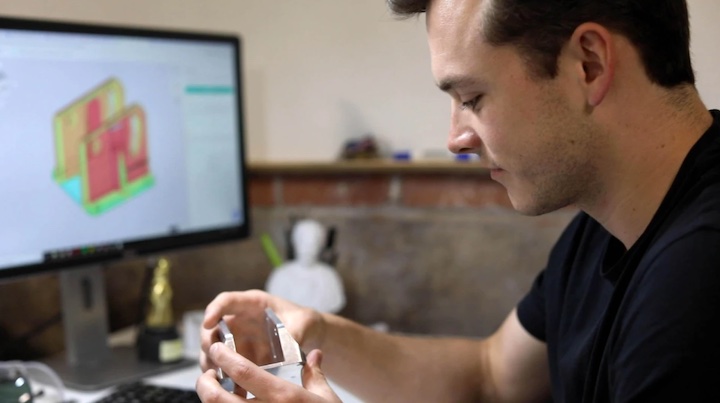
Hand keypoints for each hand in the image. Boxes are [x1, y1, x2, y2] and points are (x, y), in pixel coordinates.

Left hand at [196, 346, 341, 401]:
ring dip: (210, 399)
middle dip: (204, 383)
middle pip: (217, 398)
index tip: (217, 349)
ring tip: (216, 390)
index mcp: (283, 397)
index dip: (224, 357)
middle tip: (207, 374)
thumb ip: (315, 374)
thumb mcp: (326, 398)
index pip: (243, 371)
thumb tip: (314, 354)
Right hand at [200, 290, 323, 371]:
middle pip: (212, 328)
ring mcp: (236, 340)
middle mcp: (239, 321)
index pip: (227, 301)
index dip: (215, 309)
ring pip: (213, 351)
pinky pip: (224, 367)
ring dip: (212, 364)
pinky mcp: (239, 358)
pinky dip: (224, 378)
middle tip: (213, 356)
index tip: (208, 321)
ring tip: (219, 377)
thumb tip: (292, 343)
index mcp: (253, 304)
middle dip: (209, 342)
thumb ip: (297, 330)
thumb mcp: (305, 322)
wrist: (309, 336)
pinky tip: (231, 389)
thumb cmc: (305, 322)